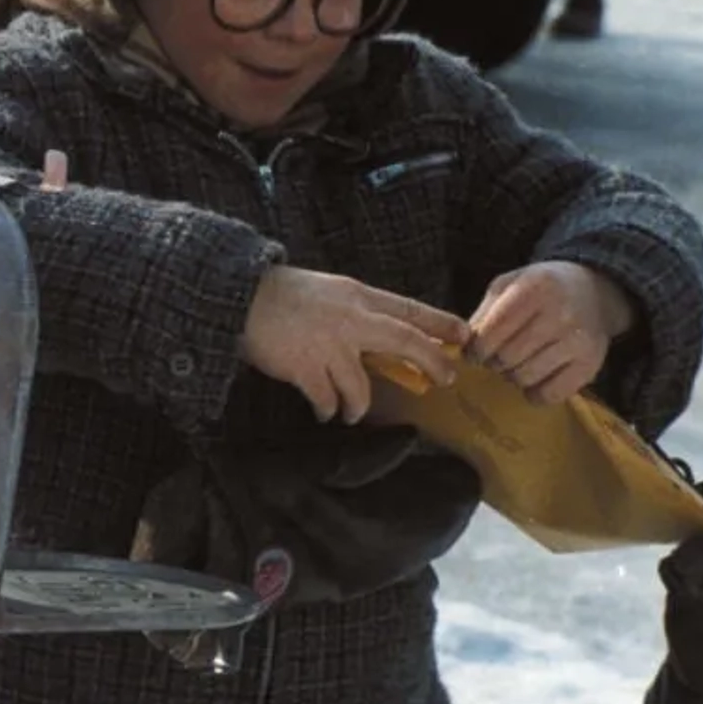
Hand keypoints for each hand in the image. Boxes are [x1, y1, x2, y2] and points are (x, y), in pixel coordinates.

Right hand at [242, 267, 468, 424]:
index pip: (408, 309)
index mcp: (356, 296)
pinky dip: (327, 410)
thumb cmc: (279, 293)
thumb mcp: (327, 291)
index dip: (440, 323)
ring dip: (357, 406)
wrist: (237, 297)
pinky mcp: (305, 368)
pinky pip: (327, 400)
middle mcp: (351, 319)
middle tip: (445, 379)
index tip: (465, 335)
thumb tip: (378, 337)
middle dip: (431, 362)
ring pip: (361, 387)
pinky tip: (323, 412)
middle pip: (406, 342)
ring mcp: (329, 345)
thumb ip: (354, 311)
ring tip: (350, 412)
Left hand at [466, 261, 636, 405]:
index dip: (476, 349)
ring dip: (514, 376)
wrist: (593, 290)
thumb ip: (484, 313)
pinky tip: (536, 378)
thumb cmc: (540, 289)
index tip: (475, 353)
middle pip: (506, 358)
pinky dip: (536, 393)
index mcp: (534, 288)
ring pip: (525, 378)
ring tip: (518, 363)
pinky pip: (550, 395)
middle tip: (498, 357)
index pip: (491, 332)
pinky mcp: (590, 365)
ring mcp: (578, 341)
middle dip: (494, 362)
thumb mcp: (509, 285)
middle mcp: (560, 314)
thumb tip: (464, 348)